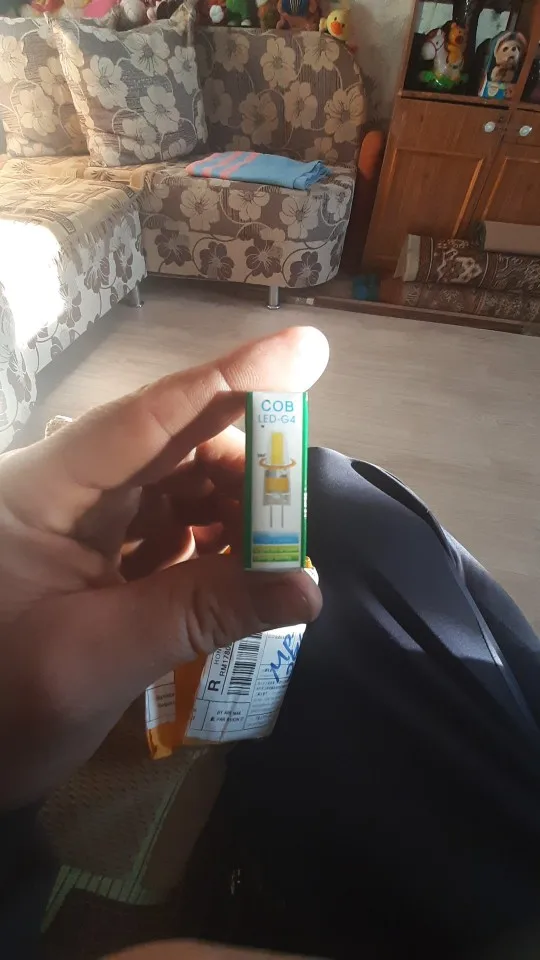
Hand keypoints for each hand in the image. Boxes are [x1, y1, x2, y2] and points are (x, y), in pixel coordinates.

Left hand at [0, 326, 327, 808]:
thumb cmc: (4, 706)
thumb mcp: (98, 660)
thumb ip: (200, 614)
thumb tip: (308, 586)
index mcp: (42, 490)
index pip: (149, 417)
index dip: (232, 380)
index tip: (308, 351)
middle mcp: (63, 485)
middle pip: (171, 443)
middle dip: (242, 466)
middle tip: (295, 511)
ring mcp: (77, 516)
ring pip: (175, 482)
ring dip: (230, 509)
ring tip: (271, 550)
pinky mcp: (93, 548)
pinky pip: (165, 524)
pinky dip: (208, 542)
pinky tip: (238, 568)